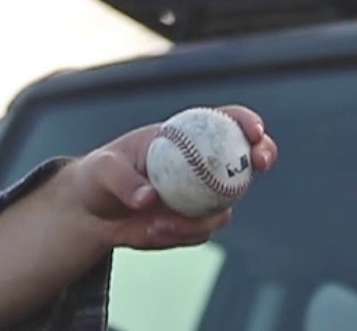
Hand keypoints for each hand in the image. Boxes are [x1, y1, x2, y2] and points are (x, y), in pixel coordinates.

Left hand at [67, 105, 277, 250]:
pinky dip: (180, 234)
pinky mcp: (194, 224)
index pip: (225, 122)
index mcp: (184, 137)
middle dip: (263, 154)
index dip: (246, 122)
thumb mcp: (103, 170)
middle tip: (259, 163)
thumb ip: (124, 180)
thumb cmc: (99, 175)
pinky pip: (200, 232)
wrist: (93, 212)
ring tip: (158, 223)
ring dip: (199, 217)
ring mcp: (202, 196)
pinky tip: (151, 230)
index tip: (254, 130)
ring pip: (224, 206)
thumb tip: (149, 199)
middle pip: (246, 157)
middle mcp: (201, 165)